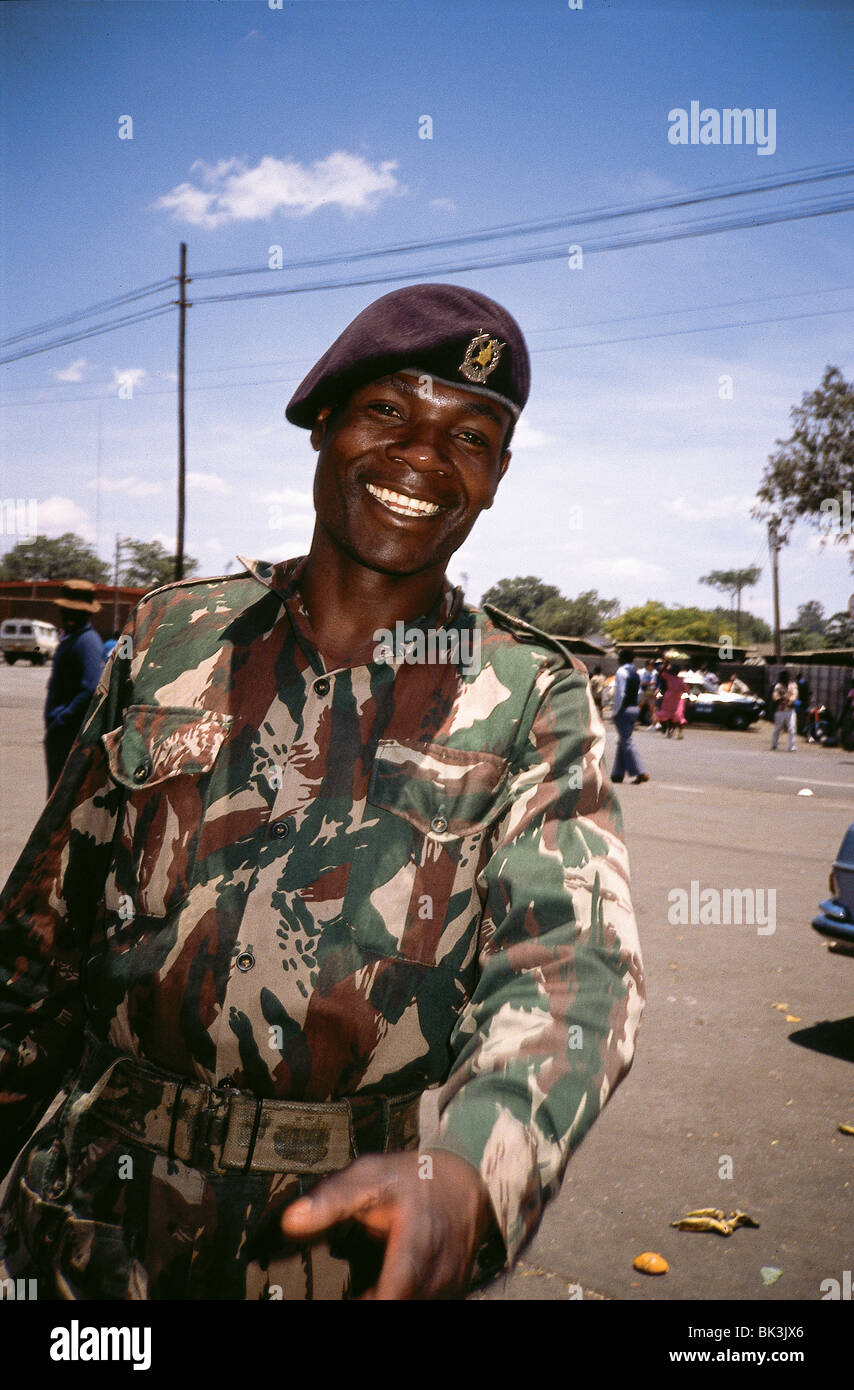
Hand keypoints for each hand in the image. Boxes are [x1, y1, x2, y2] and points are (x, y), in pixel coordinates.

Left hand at [280, 1149, 492, 1299]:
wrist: (467, 1181)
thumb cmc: (416, 1178)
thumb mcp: (370, 1176)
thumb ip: (330, 1200)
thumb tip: (290, 1222)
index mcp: (418, 1245)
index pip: (392, 1295)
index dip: (366, 1301)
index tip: (338, 1295)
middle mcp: (438, 1274)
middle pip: (396, 1304)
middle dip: (367, 1297)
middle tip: (346, 1286)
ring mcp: (448, 1289)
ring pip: (409, 1305)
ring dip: (380, 1296)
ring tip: (363, 1282)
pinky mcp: (451, 1294)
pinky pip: (420, 1301)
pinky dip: (397, 1295)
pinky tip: (380, 1286)